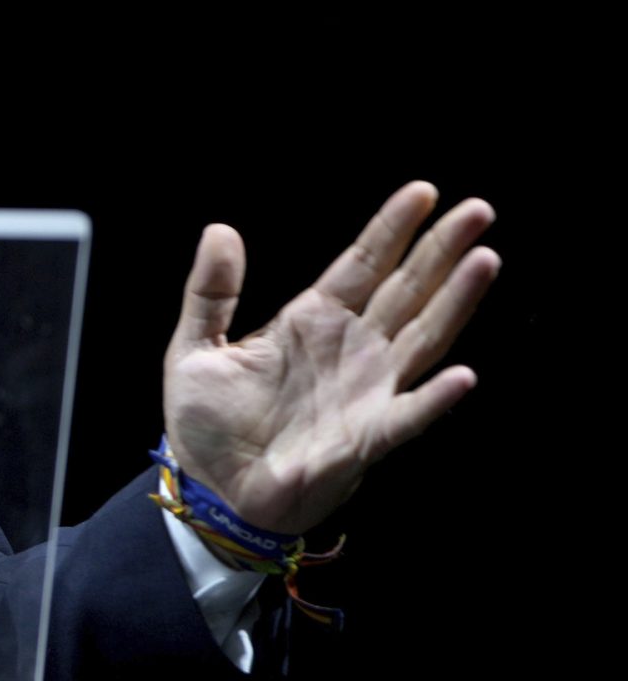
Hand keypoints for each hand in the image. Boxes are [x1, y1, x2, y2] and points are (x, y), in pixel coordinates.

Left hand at [163, 181, 498, 537]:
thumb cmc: (208, 422)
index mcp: (312, 321)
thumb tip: (220, 229)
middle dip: (441, 250)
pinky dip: (434, 398)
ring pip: (423, 337)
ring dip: (455, 301)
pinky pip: (408, 416)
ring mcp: (367, 391)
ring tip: (485, 259)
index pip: (361, 263)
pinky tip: (461, 375)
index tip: (423, 191)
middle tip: (478, 208)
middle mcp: (351, 348)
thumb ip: (211, 290)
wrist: (211, 489)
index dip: (391, 228)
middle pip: (406, 289)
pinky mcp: (367, 438)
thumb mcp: (195, 347)